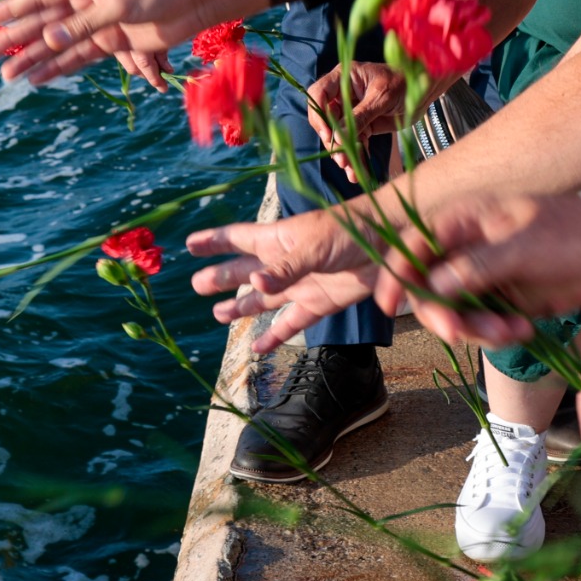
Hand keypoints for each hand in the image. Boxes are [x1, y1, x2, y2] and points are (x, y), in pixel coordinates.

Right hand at [0, 0, 266, 82]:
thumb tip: (48, 42)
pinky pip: (79, 57)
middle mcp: (85, 2)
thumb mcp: (118, 4)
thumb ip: (83, 24)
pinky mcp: (113, 42)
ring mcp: (97, 24)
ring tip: (6, 75)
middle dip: (14, 39)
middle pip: (42, 24)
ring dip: (32, 58)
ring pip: (57, 44)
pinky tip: (39, 78)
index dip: (10, 10)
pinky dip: (60, 68)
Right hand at [185, 205, 382, 345]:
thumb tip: (253, 284)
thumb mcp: (314, 246)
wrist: (390, 244)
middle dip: (221, 277)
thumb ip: (285, 268)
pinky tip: (258, 348)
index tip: (190, 245)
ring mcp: (301, 284)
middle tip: (196, 284)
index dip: (214, 241)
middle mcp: (285, 262)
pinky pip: (291, 323)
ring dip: (241, 306)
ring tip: (218, 315)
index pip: (238, 239)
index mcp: (279, 239)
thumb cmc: (350, 231)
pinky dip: (274, 336)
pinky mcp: (319, 304)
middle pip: (244, 271)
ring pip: (263, 298)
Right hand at [306, 62, 407, 183]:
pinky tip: (358, 172)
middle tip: (341, 159)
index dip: (318, 115)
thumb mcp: (381, 98)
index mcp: (343, 78)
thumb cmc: (403, 83)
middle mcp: (343, 94)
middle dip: (333, 141)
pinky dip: (356, 156)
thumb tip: (337, 137)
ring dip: (344, 153)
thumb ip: (359, 116)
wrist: (424, 92)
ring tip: (352, 171)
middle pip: (326, 119)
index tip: (327, 135)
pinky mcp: (363, 125)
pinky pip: (354, 142)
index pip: (318, 94)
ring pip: (339, 135)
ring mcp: (352, 111)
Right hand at [363, 191, 580, 346]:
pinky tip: (523, 330)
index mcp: (461, 221)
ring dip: (475, 330)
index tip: (389, 306)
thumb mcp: (522, 246)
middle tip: (462, 333)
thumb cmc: (566, 233)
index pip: (412, 246)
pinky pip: (478, 327)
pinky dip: (494, 335)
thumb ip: (476, 265)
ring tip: (512, 331)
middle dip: (443, 315)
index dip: (394, 275)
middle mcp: (462, 250)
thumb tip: (433, 285)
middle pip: (427, 288)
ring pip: (452, 313)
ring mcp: (478, 278)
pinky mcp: (496, 302)